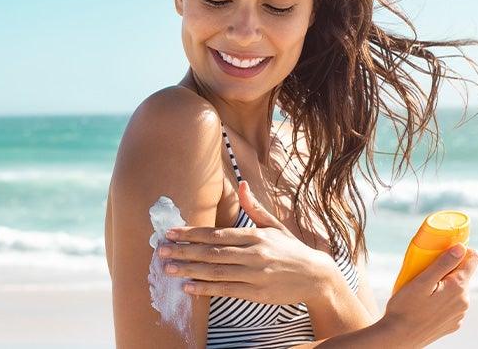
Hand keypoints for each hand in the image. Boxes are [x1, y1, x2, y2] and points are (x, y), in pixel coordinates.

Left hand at [158, 180, 340, 304]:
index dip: (192, 233)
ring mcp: (255, 274)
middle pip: (212, 252)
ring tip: (168, 269)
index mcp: (257, 235)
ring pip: (216, 271)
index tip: (172, 232)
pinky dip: (206, 288)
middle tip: (161, 251)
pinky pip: (226, 290)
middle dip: (184, 251)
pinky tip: (188, 287)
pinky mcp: (256, 293)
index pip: (218, 233)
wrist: (316, 276)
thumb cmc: (292, 249)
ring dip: (190, 270)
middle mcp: (254, 254)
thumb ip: (255, 208)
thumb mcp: (276, 226)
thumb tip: (243, 185)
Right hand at [379, 244, 477, 347]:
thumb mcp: (422, 281)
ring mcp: (459, 315)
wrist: (398, 338)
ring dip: (446, 285)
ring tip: (425, 290)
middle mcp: (464, 302)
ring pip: (457, 290)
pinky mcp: (452, 324)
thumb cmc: (405, 308)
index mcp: (458, 288)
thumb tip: (461, 247)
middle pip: (463, 275)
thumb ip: (443, 263)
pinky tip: (427, 304)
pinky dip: (443, 300)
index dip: (460, 250)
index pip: (472, 260)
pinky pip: (452, 304)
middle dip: (448, 269)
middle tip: (426, 271)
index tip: (445, 251)